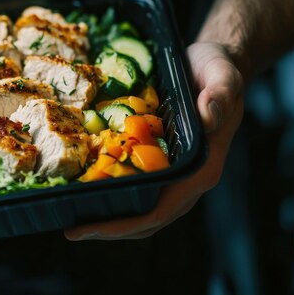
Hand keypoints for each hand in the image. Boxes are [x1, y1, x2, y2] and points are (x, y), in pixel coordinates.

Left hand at [65, 42, 243, 239]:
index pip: (162, 208)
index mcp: (203, 167)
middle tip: (71, 231)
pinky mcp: (165, 163)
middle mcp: (190, 179)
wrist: (216, 63)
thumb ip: (218, 95)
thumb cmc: (218, 69)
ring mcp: (178, 174)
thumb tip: (209, 117)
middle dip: (111, 229)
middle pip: (149, 219)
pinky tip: (90, 191)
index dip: (126, 224)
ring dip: (111, 219)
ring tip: (75, 221)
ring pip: (144, 209)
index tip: (91, 229)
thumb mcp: (222, 75)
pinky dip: (116, 197)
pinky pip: (141, 190)